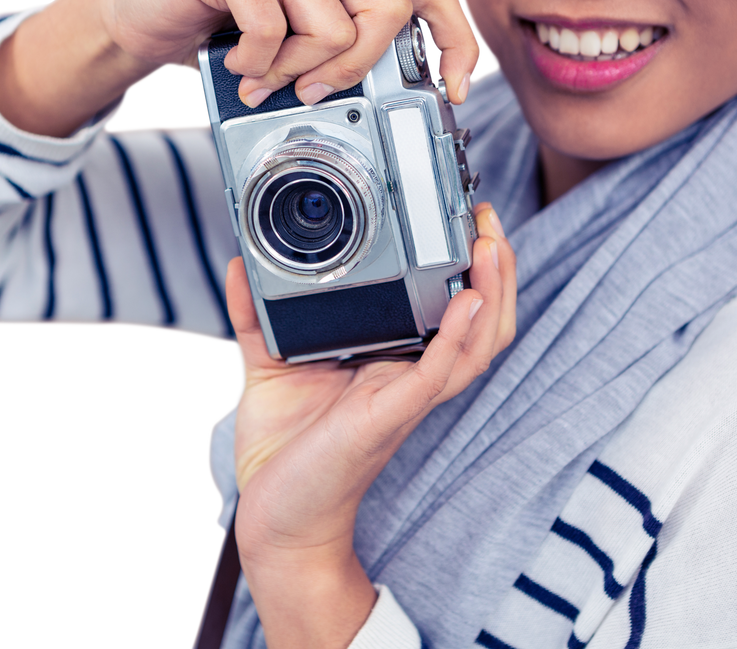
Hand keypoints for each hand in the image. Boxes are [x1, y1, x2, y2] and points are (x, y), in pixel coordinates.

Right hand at [105, 0, 481, 105]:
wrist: (144, 16)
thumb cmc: (224, 37)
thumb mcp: (297, 52)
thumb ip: (340, 59)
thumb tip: (394, 98)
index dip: (455, 41)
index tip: (451, 91)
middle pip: (390, 8)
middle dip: (357, 68)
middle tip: (315, 92)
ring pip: (332, 26)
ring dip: (295, 73)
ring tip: (262, 79)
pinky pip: (272, 26)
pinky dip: (256, 65)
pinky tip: (237, 65)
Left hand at [228, 203, 514, 648]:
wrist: (276, 516)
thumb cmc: (282, 449)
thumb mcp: (267, 364)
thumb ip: (255, 313)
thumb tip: (239, 263)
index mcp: (391, 363)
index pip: (449, 313)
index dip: (468, 270)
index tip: (465, 220)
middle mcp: (408, 378)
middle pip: (481, 325)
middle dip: (498, 274)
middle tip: (491, 222)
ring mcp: (404, 398)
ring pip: (476, 347)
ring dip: (493, 295)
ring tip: (494, 247)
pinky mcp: (388, 416)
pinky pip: (437, 375)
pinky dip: (457, 338)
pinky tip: (468, 302)